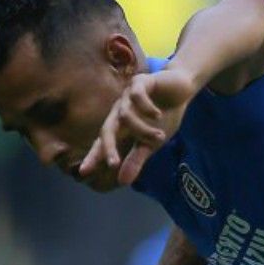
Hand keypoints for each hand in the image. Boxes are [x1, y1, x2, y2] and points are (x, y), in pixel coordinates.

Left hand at [79, 68, 199, 189]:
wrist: (180, 88)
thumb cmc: (164, 115)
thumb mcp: (152, 142)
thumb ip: (137, 159)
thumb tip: (123, 182)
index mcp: (121, 125)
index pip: (103, 142)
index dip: (93, 156)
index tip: (83, 172)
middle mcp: (120, 110)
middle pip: (106, 129)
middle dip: (108, 147)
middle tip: (114, 164)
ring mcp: (128, 95)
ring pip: (125, 115)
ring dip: (142, 130)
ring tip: (160, 137)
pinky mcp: (141, 82)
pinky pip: (137, 96)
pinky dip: (146, 108)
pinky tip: (158, 115)